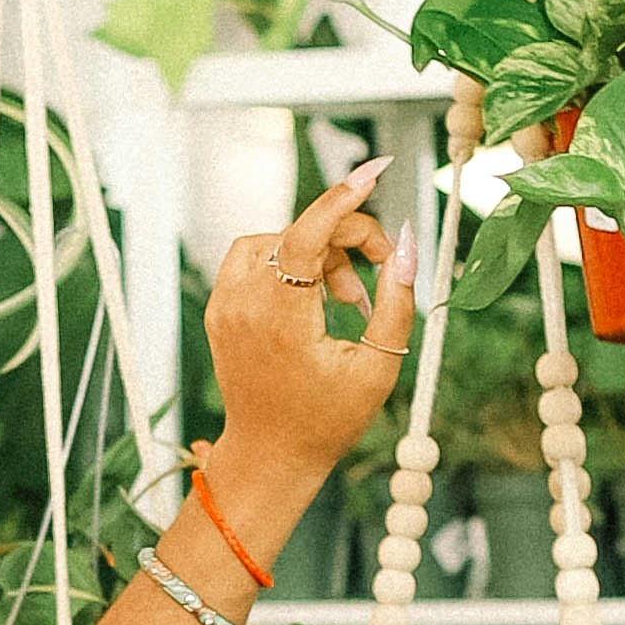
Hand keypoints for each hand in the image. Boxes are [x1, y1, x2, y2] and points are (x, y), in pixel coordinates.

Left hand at [200, 168, 418, 530]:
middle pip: (300, 233)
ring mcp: (224, 304)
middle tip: (377, 277)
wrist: (269, 455)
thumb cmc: (327, 420)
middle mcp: (242, 304)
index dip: (343, 198)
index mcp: (280, 319)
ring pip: (278, 240)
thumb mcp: (378, 367)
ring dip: (318, 253)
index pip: (307, 234)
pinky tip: (316, 299)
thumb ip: (396, 301)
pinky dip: (290, 264)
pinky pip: (256, 258)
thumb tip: (405, 246)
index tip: (374, 170)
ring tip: (346, 298)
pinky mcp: (219, 308)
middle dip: (346, 241)